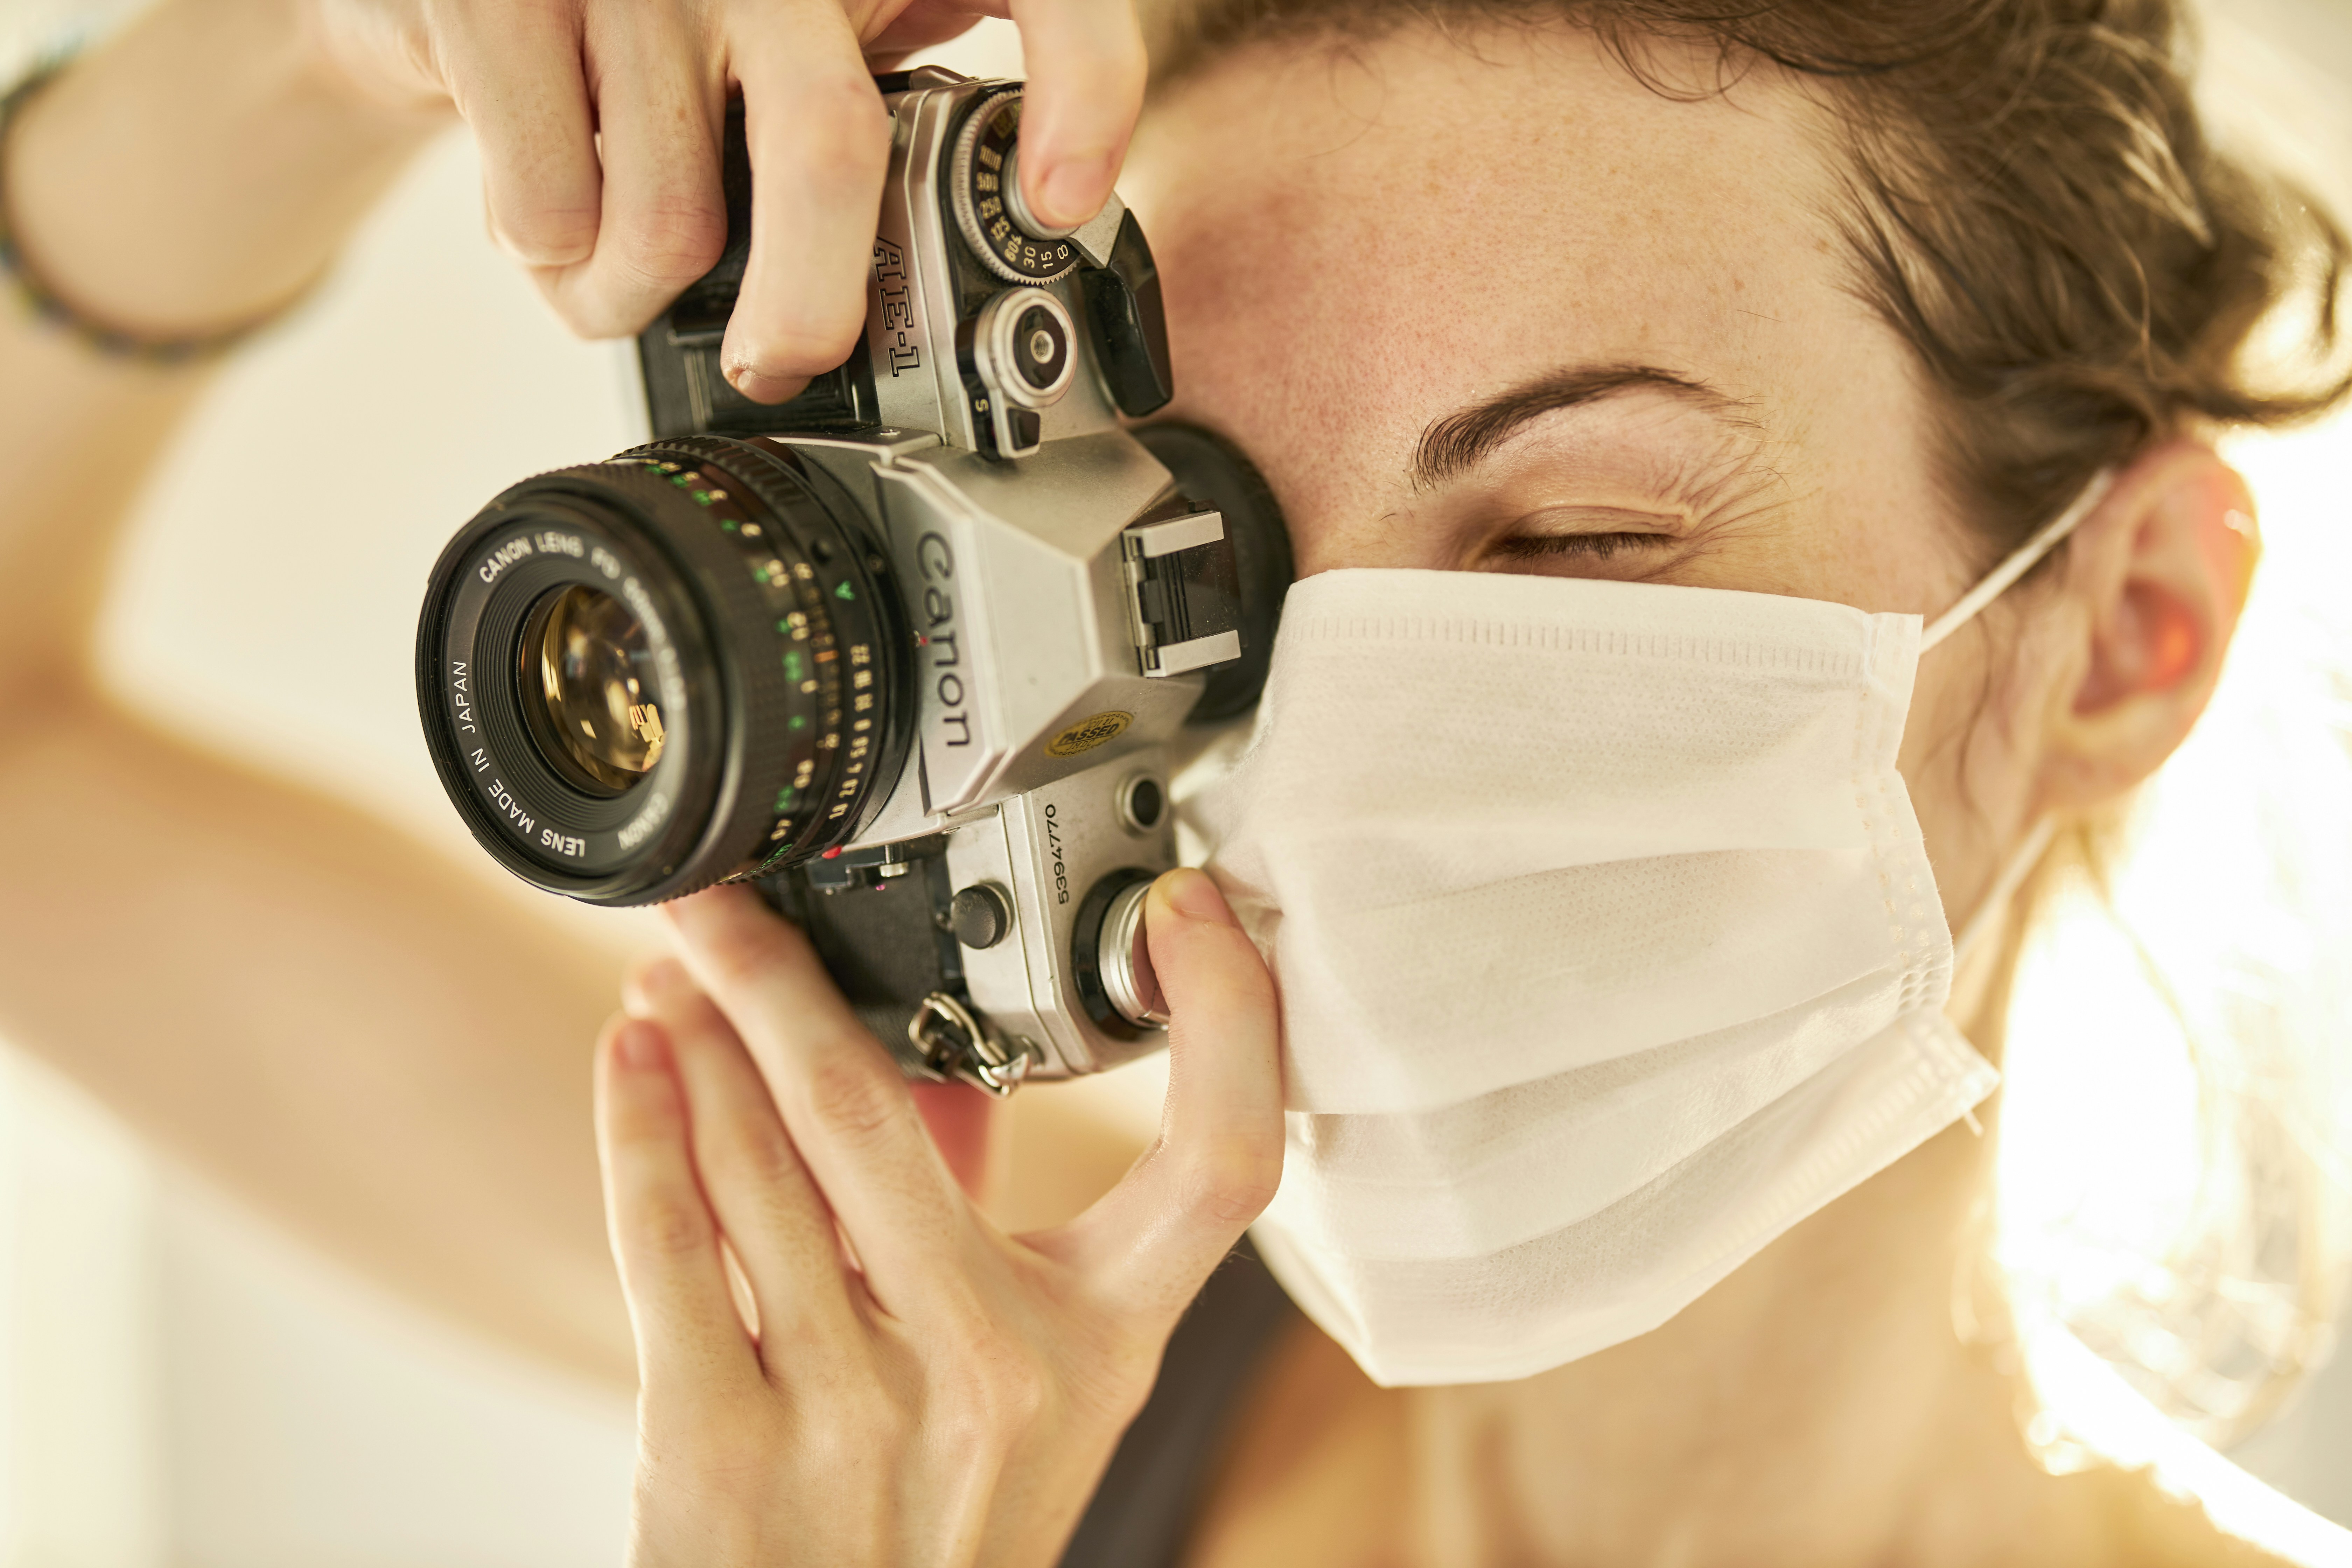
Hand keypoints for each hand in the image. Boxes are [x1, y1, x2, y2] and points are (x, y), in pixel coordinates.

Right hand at [303, 0, 1145, 397]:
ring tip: (623, 273)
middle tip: (786, 361)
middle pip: (827, 146)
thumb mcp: (799, 45)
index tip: (1063, 202)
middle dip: (813, 305)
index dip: (1085, 84)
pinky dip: (548, 259)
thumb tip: (1001, 230)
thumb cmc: (661, 32)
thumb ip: (886, 100)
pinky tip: (548, 212)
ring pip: (669, 220)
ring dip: (635, 299)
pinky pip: (549, 211)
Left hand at [595, 869, 1281, 1564]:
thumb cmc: (945, 1517)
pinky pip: (674, 1247)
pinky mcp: (723, 1453)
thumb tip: (922, 1051)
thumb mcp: (1019, 1383)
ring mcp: (858, 1414)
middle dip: (782, 975)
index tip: (1188, 906)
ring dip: (697, 1042)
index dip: (1233, 1020)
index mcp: (1102, 1346)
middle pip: (881, 1110)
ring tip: (668, 971)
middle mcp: (996, 1372)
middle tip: (728, 896)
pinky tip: (629, 1058)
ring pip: (759, 1162)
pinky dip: (642, 1131)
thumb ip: (983, 1215)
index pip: (1222, 1165)